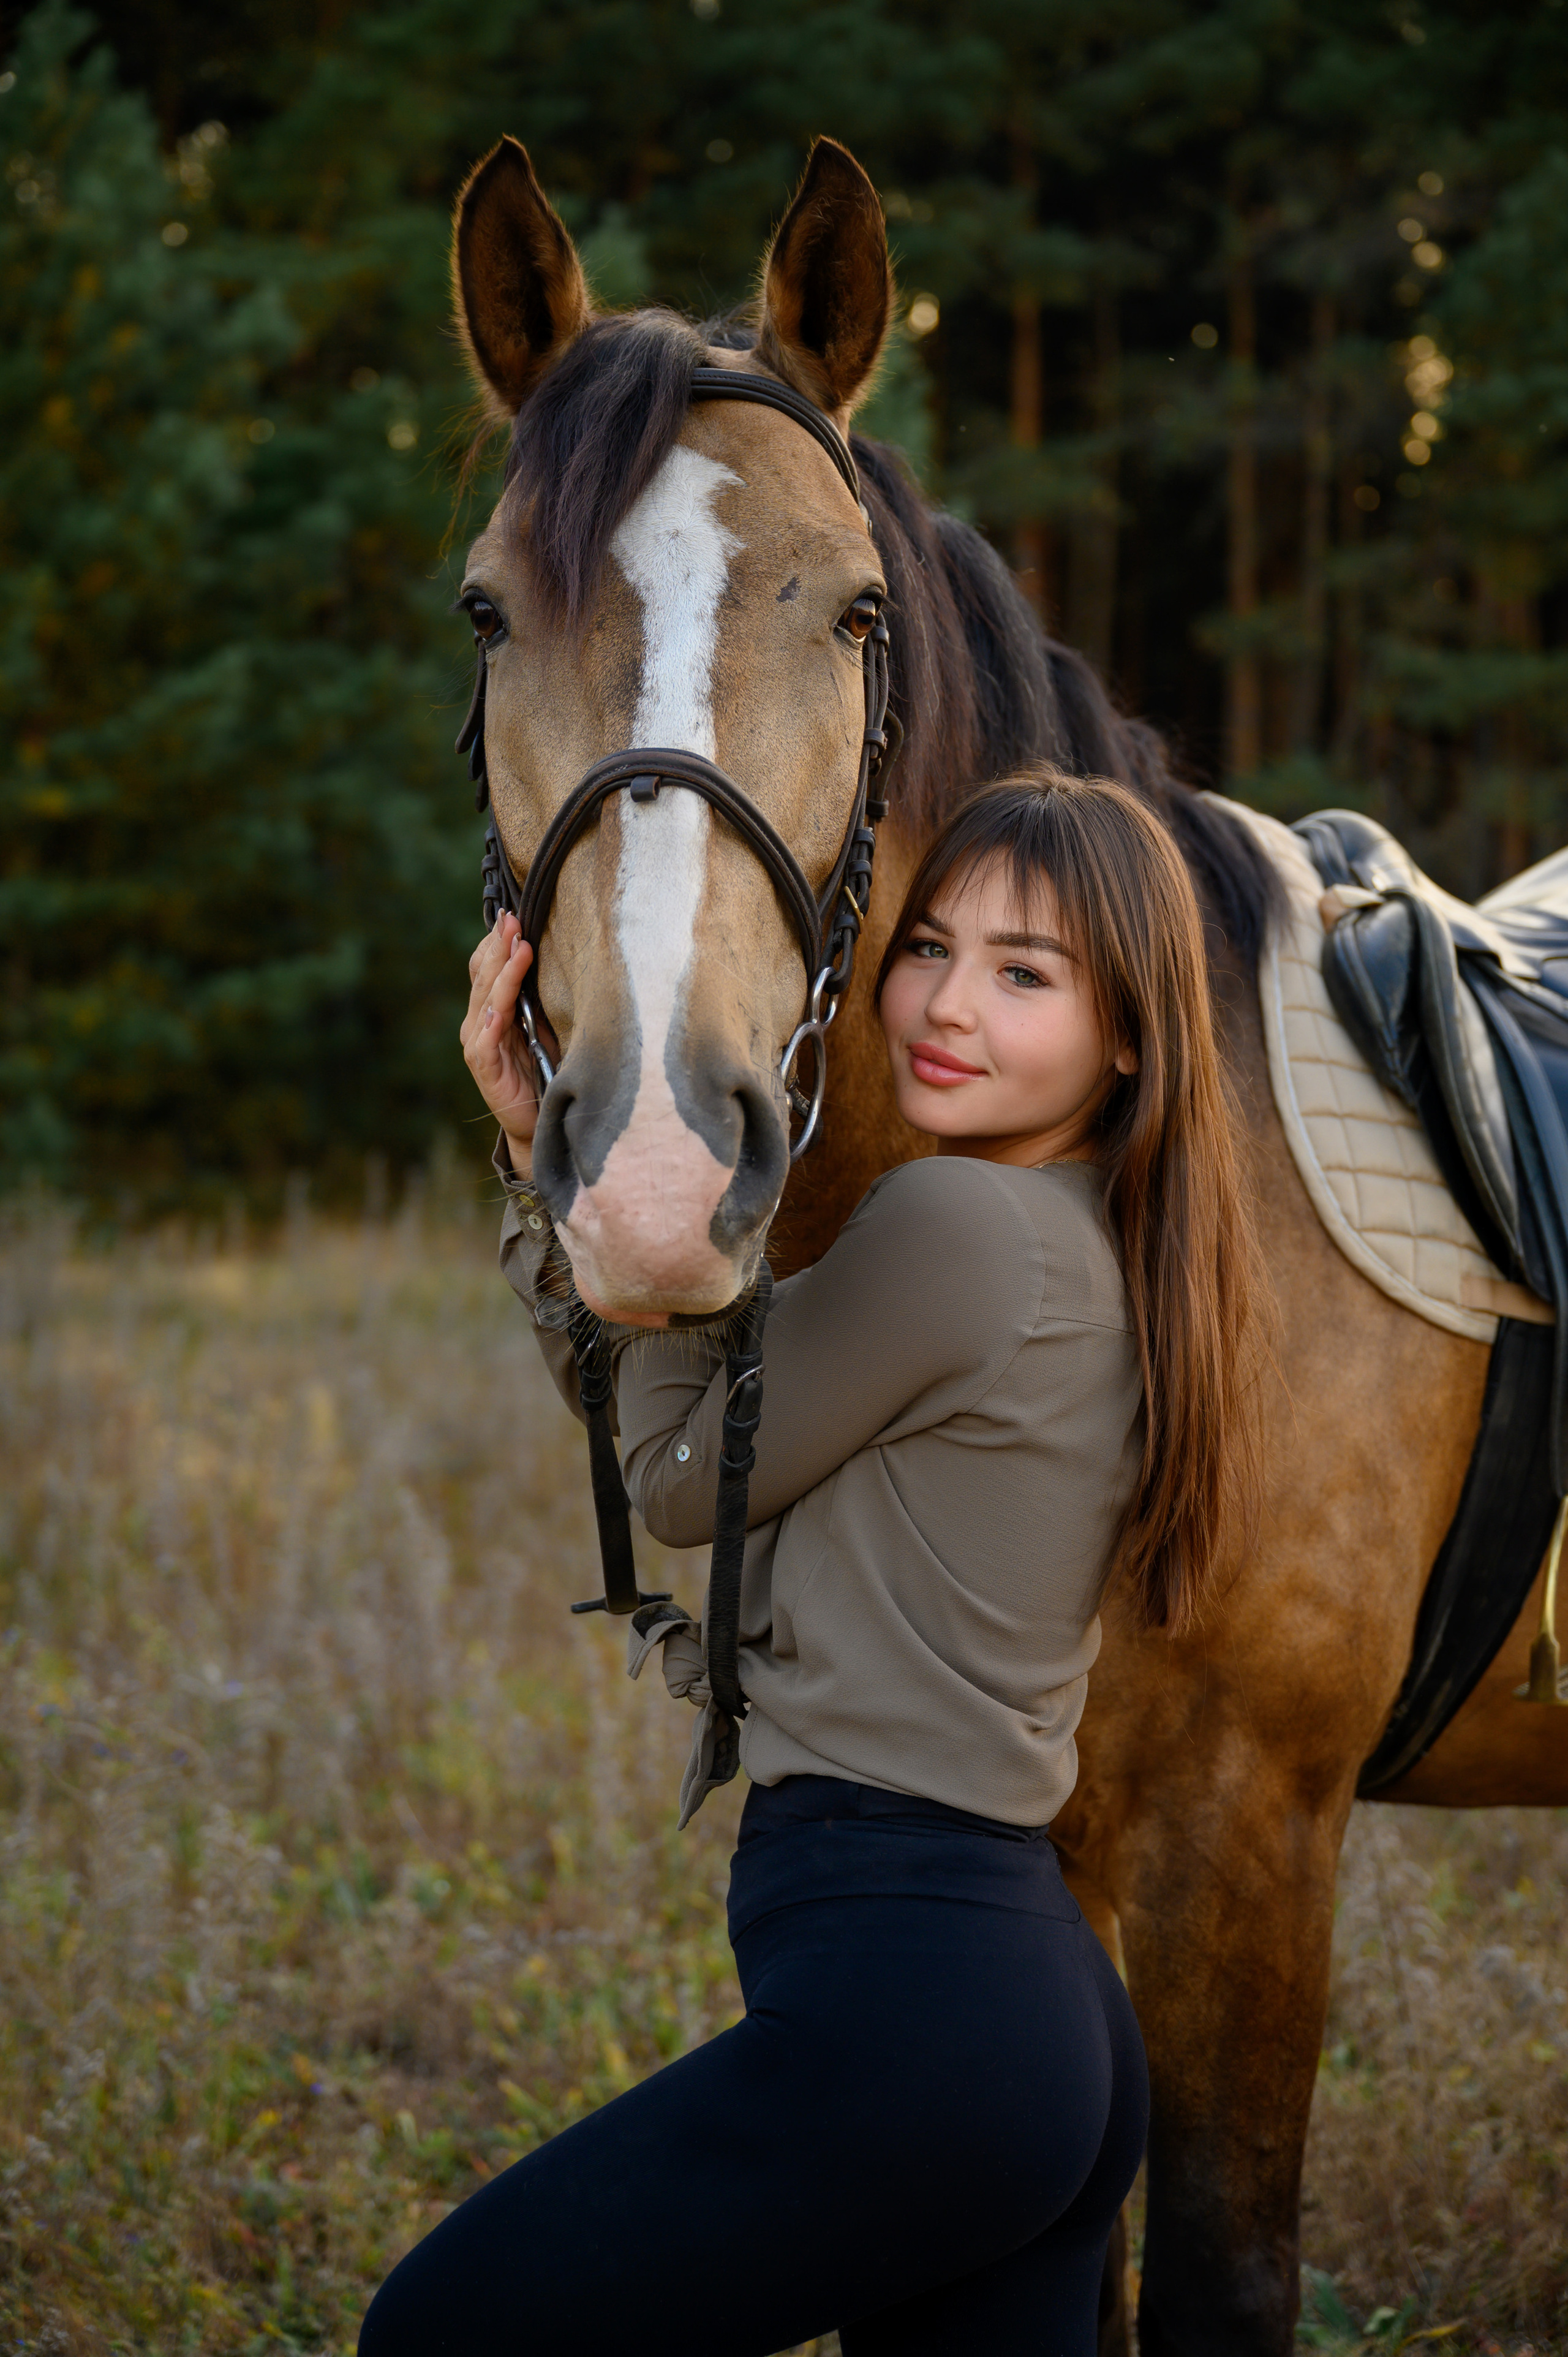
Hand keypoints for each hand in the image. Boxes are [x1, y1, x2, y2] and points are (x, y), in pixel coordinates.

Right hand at [461, 913, 539, 1172]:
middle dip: (499, 945)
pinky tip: (503, 1002)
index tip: (513, 914)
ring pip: (487, 999)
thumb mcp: (542, 1026)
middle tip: (513, 918)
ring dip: (502, 971)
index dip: (497, 942)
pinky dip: (495, 1016)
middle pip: (485, 976)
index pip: (486, 967)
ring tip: (517, 944)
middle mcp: (478, 1022)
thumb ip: (538, 998)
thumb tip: (552, 957)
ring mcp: (478, 1043)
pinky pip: (487, 1036)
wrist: (535, 1122)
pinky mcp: (484, 1066)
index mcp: (491, 1009)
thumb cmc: (541, 1070)